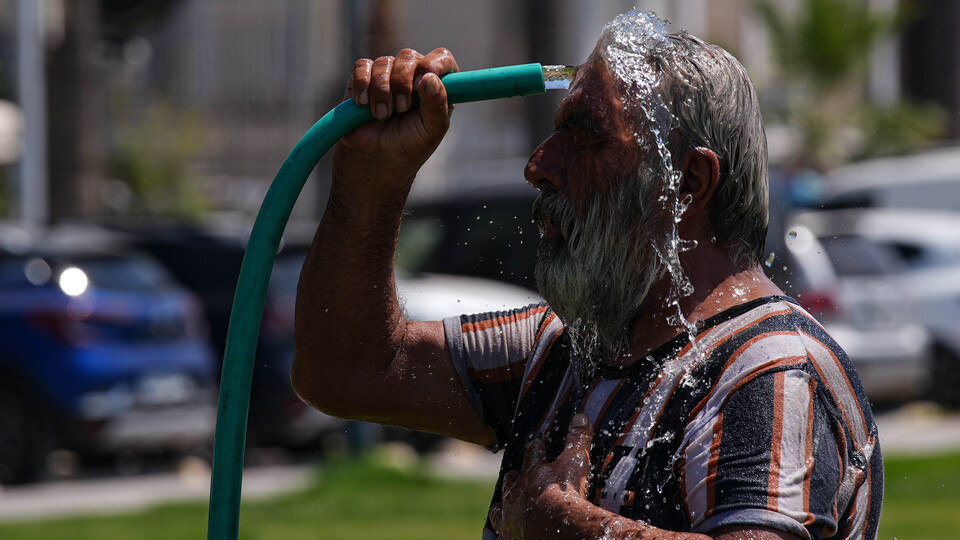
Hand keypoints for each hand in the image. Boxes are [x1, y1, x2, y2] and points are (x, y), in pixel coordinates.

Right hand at [334, 48, 458, 200]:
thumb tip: (430, 78)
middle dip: (403, 83)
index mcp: (436, 85)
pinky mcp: (362, 78)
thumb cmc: (409, 146)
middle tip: (401, 109)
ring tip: (382, 116)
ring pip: (384, 62)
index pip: (441, 58)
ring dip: (382, 91)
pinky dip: (362, 85)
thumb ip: (437, 104)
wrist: (375, 159)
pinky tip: (363, 104)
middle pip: (409, 57)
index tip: (425, 80)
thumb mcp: (431, 130)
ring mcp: (387, 74)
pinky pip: (361, 67)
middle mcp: (412, 75)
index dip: (434, 64)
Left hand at [489, 414, 594, 538]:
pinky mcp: (511, 532)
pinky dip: (500, 526)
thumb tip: (580, 416)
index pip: (533, 454)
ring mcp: (512, 513)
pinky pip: (500, 528)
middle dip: (514, 476)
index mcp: (533, 472)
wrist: (558, 529)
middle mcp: (518, 491)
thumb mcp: (575, 463)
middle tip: (514, 474)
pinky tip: (500, 527)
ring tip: (502, 502)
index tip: (537, 444)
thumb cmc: (567, 494)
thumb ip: (578, 440)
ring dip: (503, 501)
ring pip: (502, 505)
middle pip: (512, 480)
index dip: (536, 448)